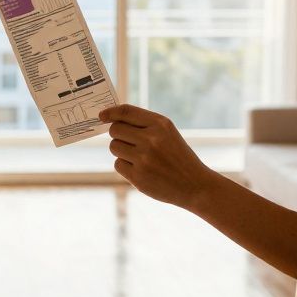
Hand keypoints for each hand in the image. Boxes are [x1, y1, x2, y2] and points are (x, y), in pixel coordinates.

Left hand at [100, 103, 218, 208]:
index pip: (126, 112)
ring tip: (138, 156)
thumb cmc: (177, 155)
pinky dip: (125, 166)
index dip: (111, 112)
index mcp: (160, 124)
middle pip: (115, 130)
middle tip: (129, 141)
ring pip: (114, 147)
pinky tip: (141, 169)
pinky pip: (118, 164)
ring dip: (121, 151)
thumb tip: (111, 120)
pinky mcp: (138, 177)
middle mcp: (151, 139)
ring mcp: (144, 159)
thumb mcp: (167, 133)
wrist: (195, 184)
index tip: (102, 115)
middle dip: (118, 135)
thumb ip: (143, 124)